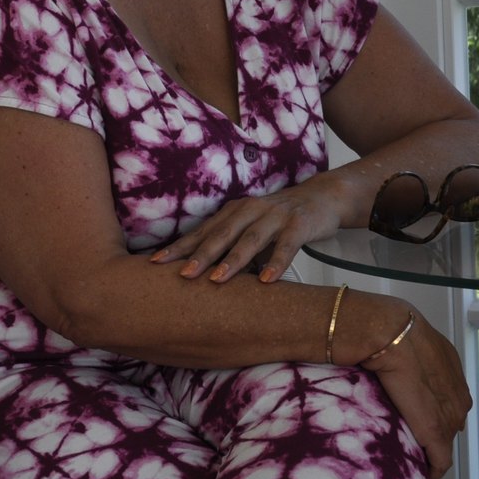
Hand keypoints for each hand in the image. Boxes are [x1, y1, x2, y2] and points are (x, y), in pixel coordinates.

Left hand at [150, 178, 347, 283]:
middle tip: (182, 274)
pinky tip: (266, 280)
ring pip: (251, 239)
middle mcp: (250, 210)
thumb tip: (201, 278)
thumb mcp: (251, 228)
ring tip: (217, 280)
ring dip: (233, 260)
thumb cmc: (279, 219)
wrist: (322, 198)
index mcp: (234, 211)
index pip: (202, 231)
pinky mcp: (299, 224)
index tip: (156, 263)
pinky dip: (276, 263)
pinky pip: (287, 246)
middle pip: (221, 234)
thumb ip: (231, 248)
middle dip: (200, 254)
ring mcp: (275, 216)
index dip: (180, 246)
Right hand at [361, 307, 471, 478]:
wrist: (389, 335)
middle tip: (412, 443)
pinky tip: (422, 475)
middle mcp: (458, 397)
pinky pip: (440, 460)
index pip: (450, 405)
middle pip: (450, 426)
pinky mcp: (437, 432)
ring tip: (411, 457)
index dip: (435, 416)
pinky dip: (432, 470)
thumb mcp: (411, 342)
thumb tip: (394, 364)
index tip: (420, 424)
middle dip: (433, 437)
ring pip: (443, 444)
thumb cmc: (393, 333)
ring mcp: (449, 416)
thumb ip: (414, 360)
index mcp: (453, 376)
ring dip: (429, 452)